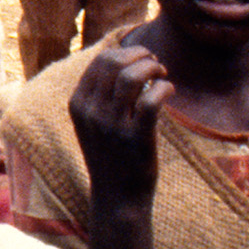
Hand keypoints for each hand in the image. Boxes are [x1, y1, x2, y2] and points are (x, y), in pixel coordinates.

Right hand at [69, 38, 172, 196]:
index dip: (125, 52)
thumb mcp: (93, 124)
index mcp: (78, 104)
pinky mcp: (135, 138)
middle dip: (139, 55)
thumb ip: (100, 95)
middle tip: (155, 64)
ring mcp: (112, 126)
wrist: (116, 197)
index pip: (100, 61)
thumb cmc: (110, 156)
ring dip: (152, 68)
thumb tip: (122, 59)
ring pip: (131, 77)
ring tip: (163, 74)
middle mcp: (91, 112)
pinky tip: (170, 90)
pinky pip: (150, 100)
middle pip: (114, 63)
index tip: (142, 58)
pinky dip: (164, 88)